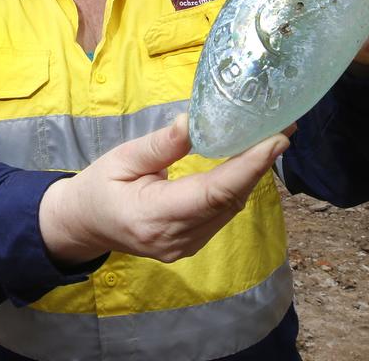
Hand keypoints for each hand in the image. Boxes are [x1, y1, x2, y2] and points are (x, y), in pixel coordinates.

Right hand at [39, 114, 289, 264]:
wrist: (84, 224)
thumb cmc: (98, 187)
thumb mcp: (121, 159)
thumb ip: (159, 145)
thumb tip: (192, 121)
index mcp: (152, 215)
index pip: (213, 193)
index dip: (249, 167)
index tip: (276, 140)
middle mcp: (174, 238)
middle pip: (229, 201)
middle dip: (259, 165)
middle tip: (284, 129)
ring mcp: (184, 246)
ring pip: (230, 209)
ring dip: (253, 176)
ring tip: (271, 141)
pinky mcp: (190, 244)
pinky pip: (222, 215)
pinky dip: (238, 188)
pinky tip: (248, 164)